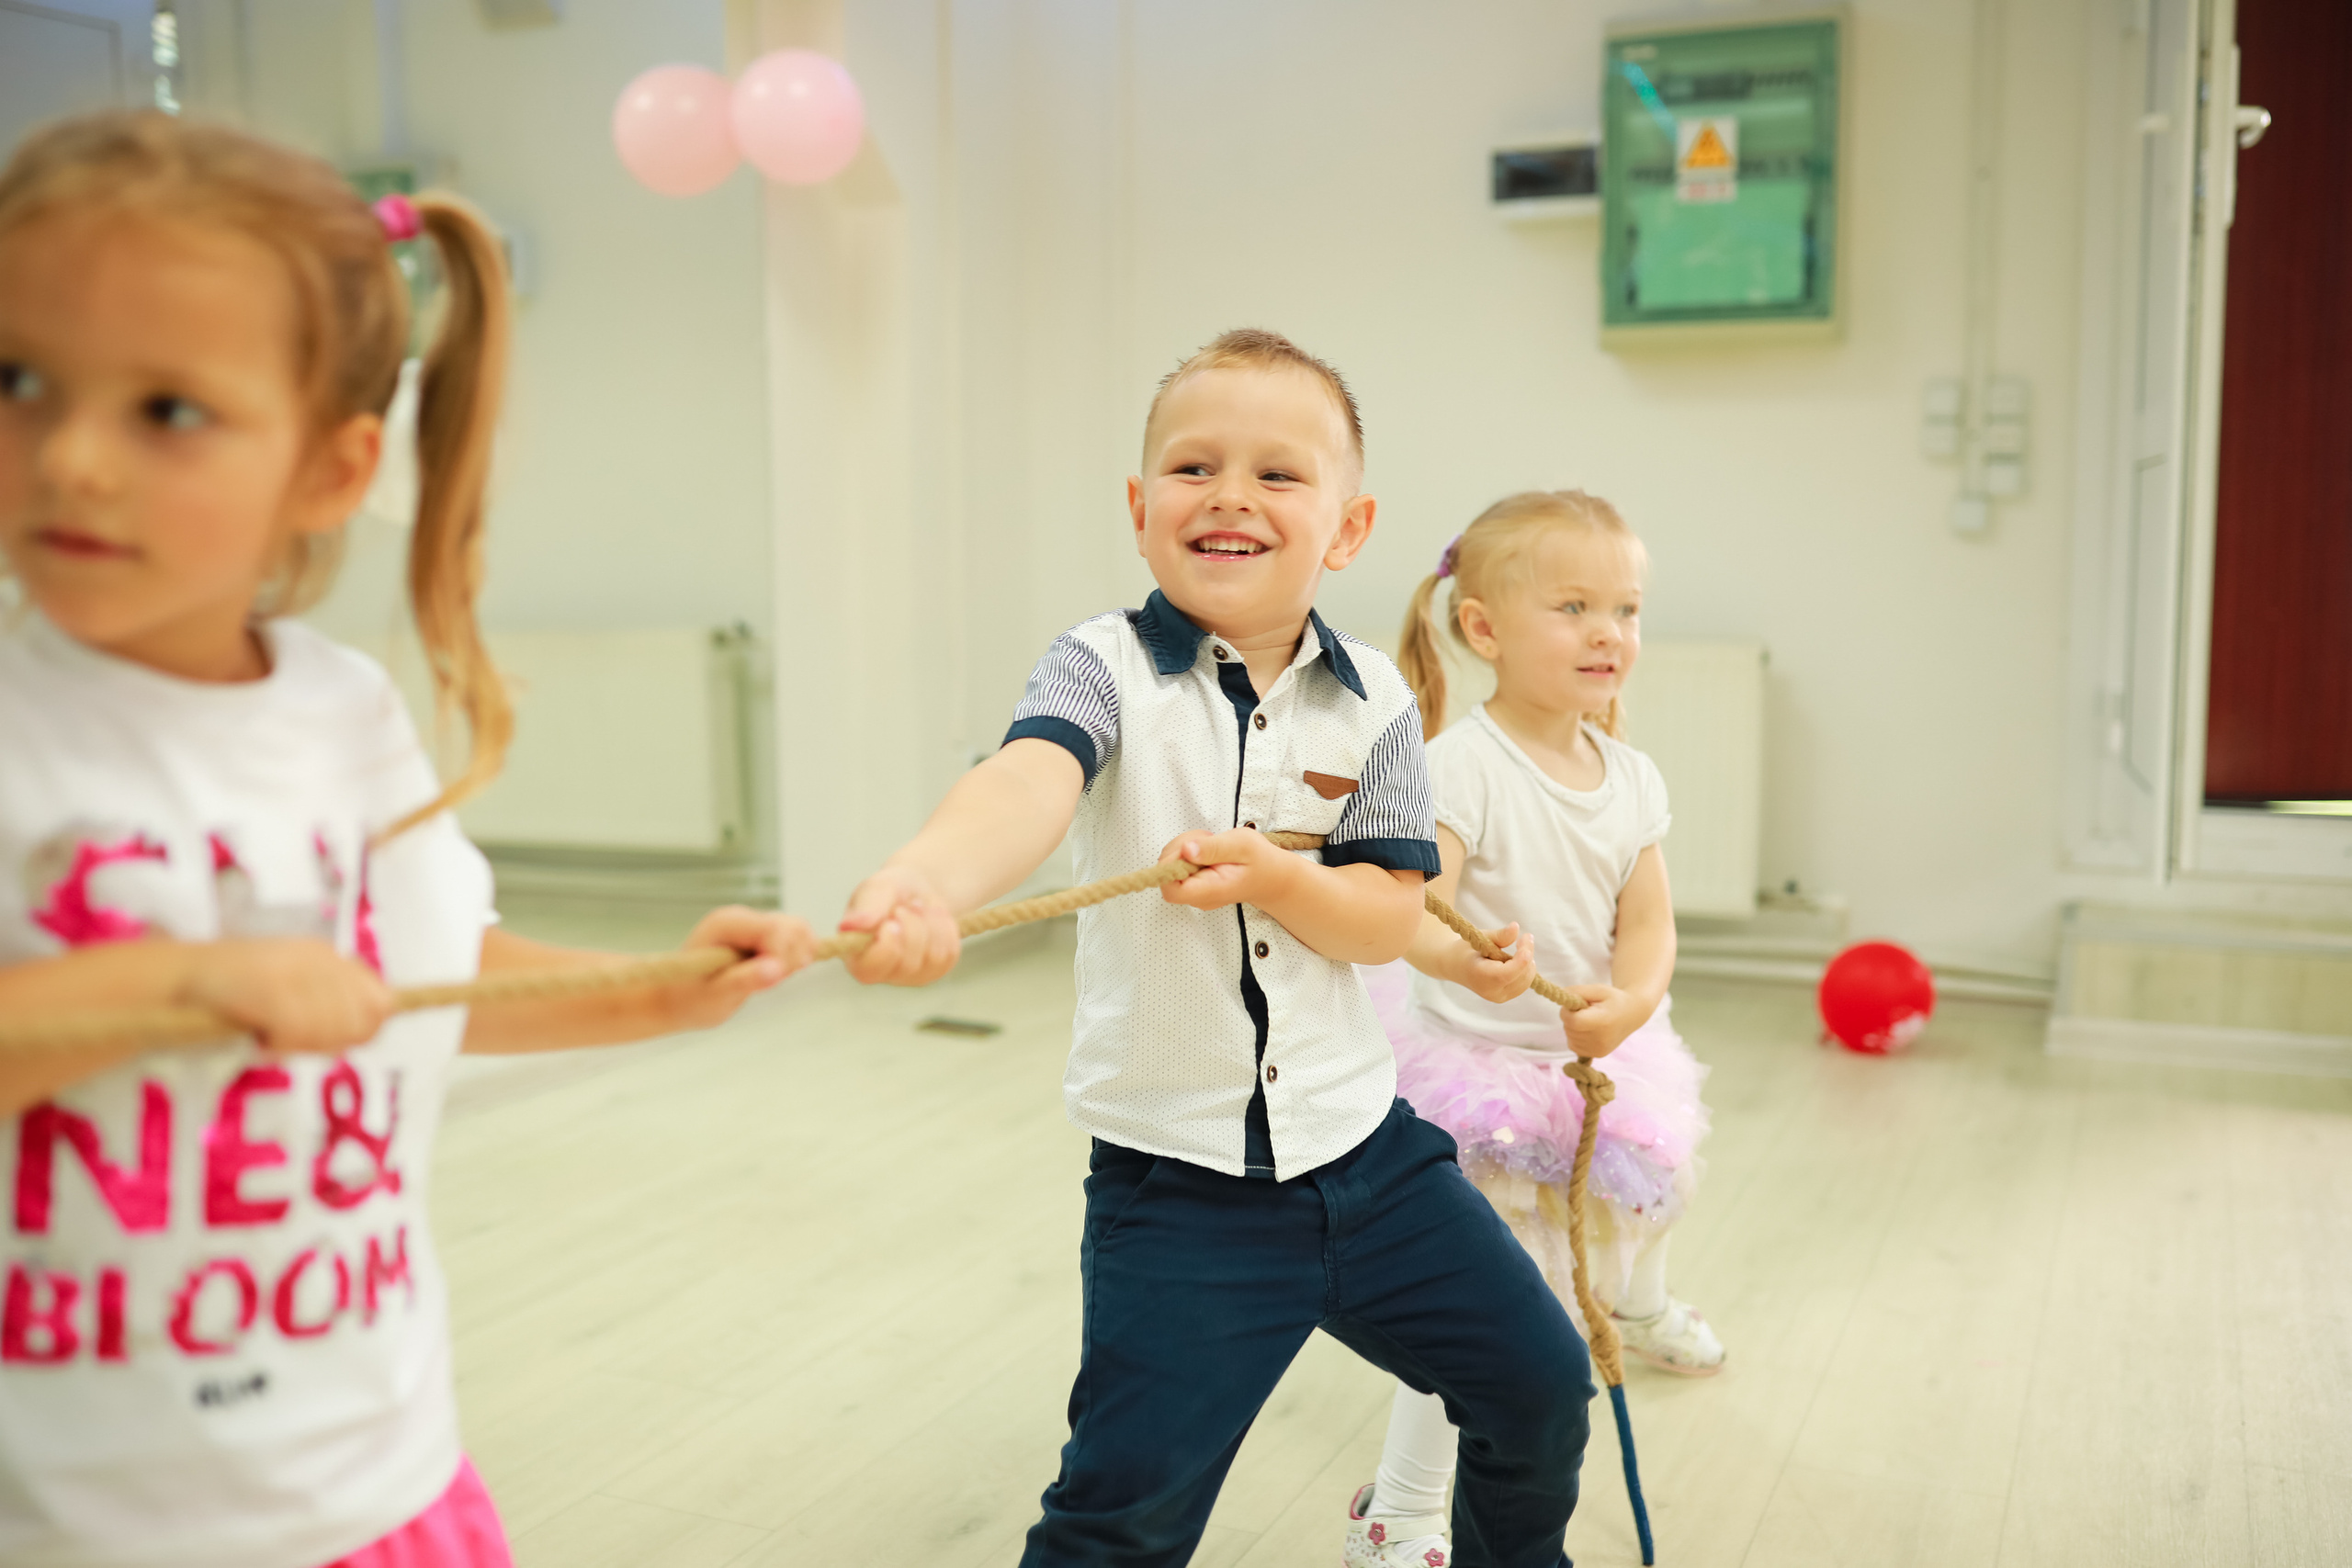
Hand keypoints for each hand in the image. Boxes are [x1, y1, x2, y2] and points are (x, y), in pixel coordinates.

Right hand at [180, 939, 393, 1054]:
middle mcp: (318, 959)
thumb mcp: (290, 993)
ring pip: (333, 1030)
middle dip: (334, 1042)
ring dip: (304, 1045)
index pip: (380, 1002)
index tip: (329, 1040)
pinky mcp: (272, 990)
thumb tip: (379, 1020)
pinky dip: (281, 1045)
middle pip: (364, 1021)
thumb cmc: (232, 994)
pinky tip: (260, 1039)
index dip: (361, 1030)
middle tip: (292, 1041)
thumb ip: (331, 1006)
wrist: (178, 980)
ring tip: (272, 1037)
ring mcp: (296, 973)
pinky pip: (299, 1033)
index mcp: (326, 957)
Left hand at [658, 906, 818, 1028]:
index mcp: (726, 924)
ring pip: (798, 930)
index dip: (783, 956)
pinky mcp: (763, 935)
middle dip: (792, 958)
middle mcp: (743, 917)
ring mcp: (754, 924)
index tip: (772, 983)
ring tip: (770, 981)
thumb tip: (776, 970)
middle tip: (769, 985)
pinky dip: (795, 957)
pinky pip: (795, 938)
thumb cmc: (689, 998)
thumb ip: (745, 980)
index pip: (775, 929)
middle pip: (793, 926)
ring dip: (795, 958)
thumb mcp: (714, 995)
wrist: (676, 997)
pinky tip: (775, 974)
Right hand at [839, 866, 960, 985]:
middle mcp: (881, 971)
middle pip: (908, 964)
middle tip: (907, 906)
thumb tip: (850, 925)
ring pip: (934, 958)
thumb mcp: (877, 888)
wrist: (915, 890)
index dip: (887, 946)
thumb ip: (867, 906)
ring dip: (932, 923)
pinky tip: (933, 917)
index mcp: (856, 955)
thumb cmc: (889, 890)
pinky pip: (950, 954)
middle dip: (914, 925)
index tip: (893, 919)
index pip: (869, 970)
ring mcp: (910, 975)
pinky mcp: (935, 970)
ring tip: (919, 908)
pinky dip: (946, 928)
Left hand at [1156, 828, 1300, 912]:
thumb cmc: (1261, 861)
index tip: (1189, 848)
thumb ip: (1213, 848)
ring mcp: (1196, 892)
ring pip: (1171, 867)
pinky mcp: (1194, 884)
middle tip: (1206, 839)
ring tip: (1211, 843)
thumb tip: (1186, 850)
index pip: (1171, 889)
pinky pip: (1179, 866)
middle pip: (1167, 874)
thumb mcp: (1242, 845)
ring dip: (1185, 847)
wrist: (1273, 877)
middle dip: (1180, 848)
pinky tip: (1209, 850)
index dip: (1171, 865)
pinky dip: (1189, 851)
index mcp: (1210, 890)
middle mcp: (1199, 897)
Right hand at [1454, 924, 1536, 1003]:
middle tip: (1525, 936)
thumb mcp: (1480, 938)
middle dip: (1527, 954)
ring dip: (1527, 961)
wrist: (1455, 966)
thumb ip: (1499, 935)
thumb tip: (1516, 927)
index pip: (1507, 973)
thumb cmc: (1467, 949)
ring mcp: (1498, 997)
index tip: (1527, 937)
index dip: (1522, 957)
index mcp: (1480, 977)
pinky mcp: (1504, 997)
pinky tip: (1516, 959)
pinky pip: (1524, 984)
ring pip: (1526, 980)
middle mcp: (1490, 992)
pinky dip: (1525, 969)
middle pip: (1520, 975)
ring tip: (1518, 947)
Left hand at [1561, 984, 1652, 1058]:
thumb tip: (1561, 998)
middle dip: (1571, 1018)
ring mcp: (1599, 1049)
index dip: (1567, 1012)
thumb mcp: (1597, 989)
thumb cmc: (1613, 999)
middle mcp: (1601, 1039)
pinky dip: (1576, 1037)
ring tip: (1589, 1020)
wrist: (1632, 1014)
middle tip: (1586, 1011)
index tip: (1574, 1004)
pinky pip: (1574, 1046)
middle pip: (1570, 1029)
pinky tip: (1588, 1030)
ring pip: (1570, 1038)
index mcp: (1602, 1021)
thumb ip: (1577, 992)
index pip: (1572, 1021)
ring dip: (1573, 1028)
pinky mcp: (1598, 1054)